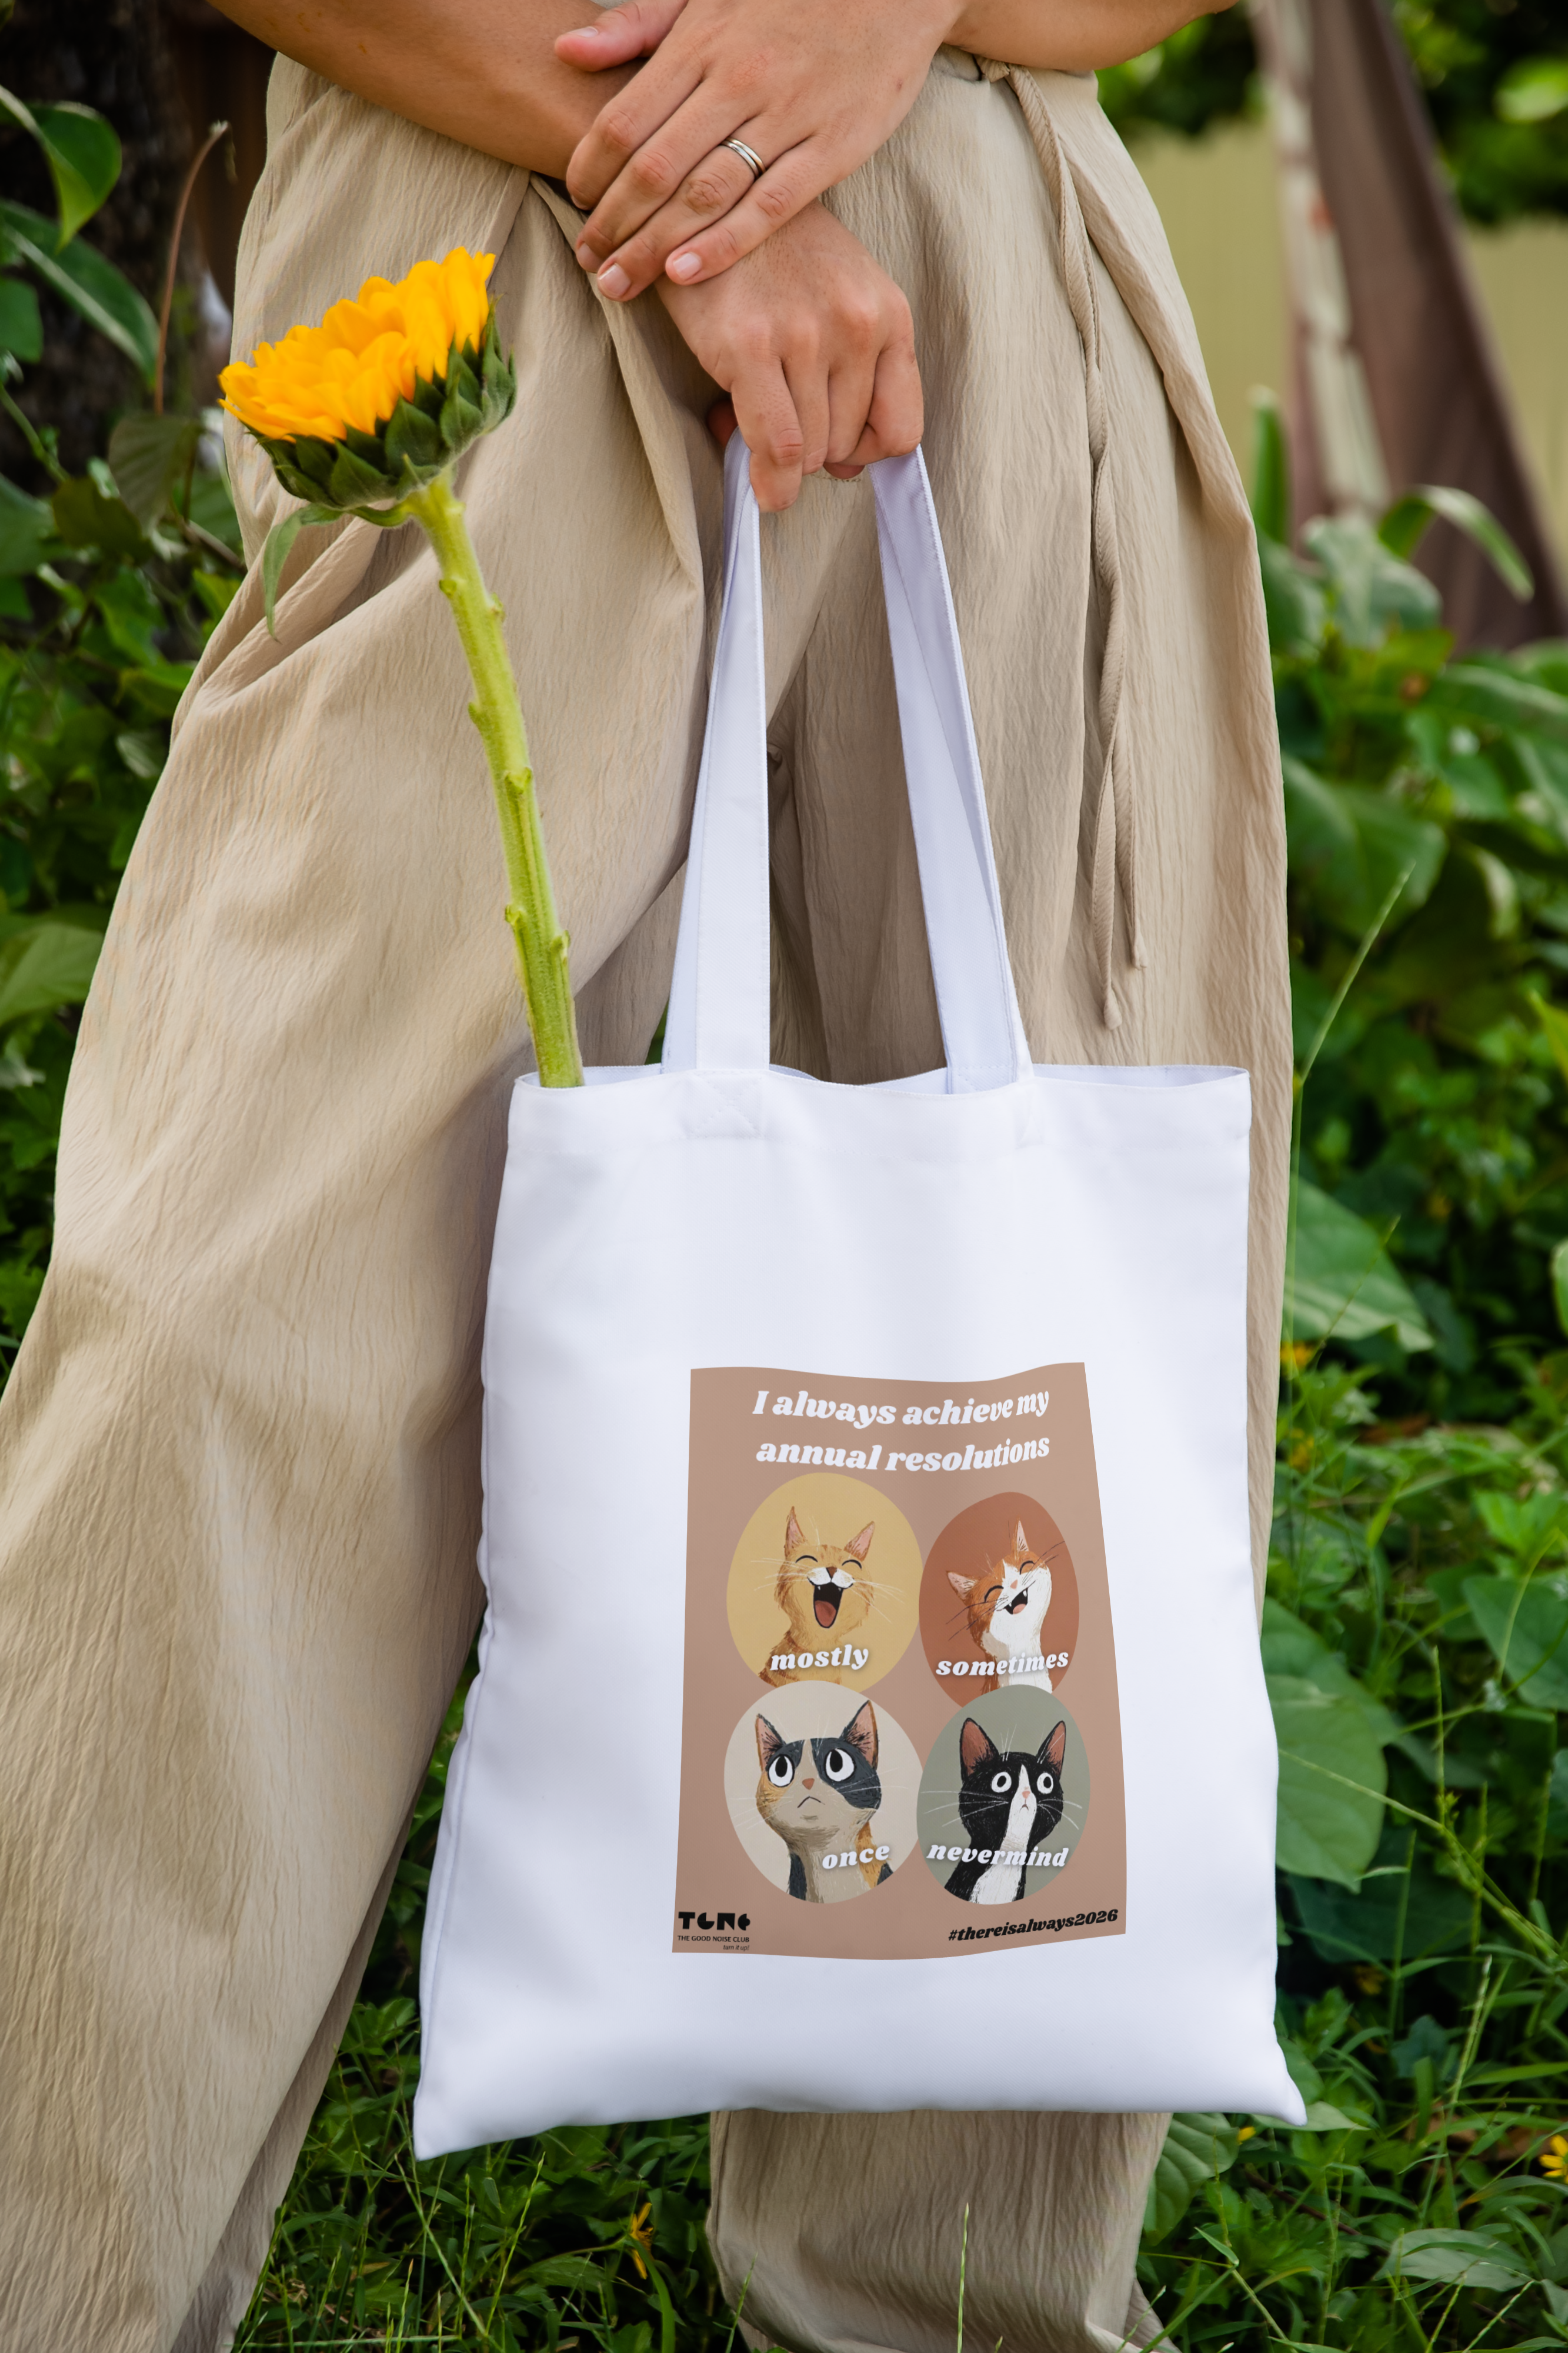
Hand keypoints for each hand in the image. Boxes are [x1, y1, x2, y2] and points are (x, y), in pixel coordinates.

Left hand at [556, 0, 957, 302]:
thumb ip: (638, 25)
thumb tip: (566, 51)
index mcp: (701, 41)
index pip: (625, 119)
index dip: (590, 169)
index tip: (575, 201)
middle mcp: (738, 80)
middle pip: (655, 168)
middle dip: (613, 223)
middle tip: (588, 261)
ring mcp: (787, 116)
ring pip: (704, 194)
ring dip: (653, 246)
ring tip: (620, 283)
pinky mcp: (833, 148)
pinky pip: (769, 207)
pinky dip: (723, 244)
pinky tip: (685, 275)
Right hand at [654, 200, 921, 510]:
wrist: (708, 197)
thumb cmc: (772, 256)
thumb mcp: (837, 299)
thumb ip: (854, 374)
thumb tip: (846, 469)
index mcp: (887, 313)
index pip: (902, 429)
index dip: (866, 452)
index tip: (836, 444)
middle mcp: (856, 324)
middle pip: (848, 446)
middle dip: (813, 449)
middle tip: (776, 418)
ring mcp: (805, 335)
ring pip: (812, 453)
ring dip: (782, 457)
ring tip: (751, 414)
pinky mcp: (751, 345)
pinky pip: (778, 446)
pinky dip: (770, 480)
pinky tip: (760, 481)